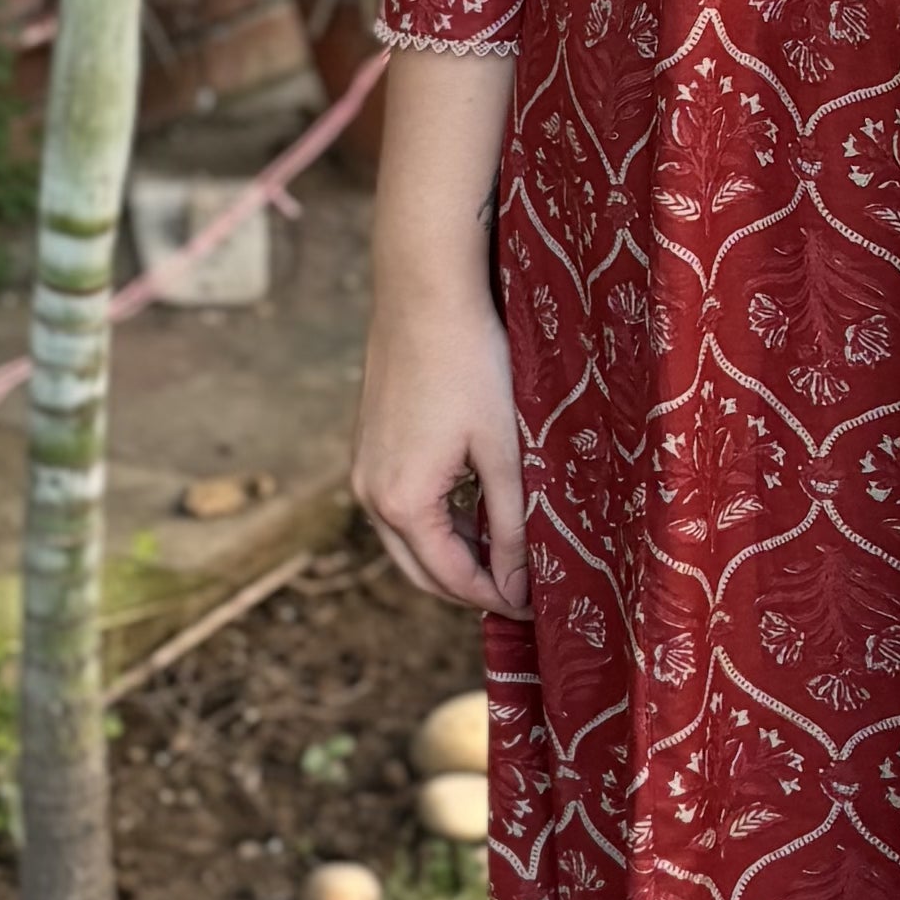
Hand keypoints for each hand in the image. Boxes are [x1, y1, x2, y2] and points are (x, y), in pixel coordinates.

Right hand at [355, 270, 529, 613]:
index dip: (496, 598)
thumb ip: (508, 526)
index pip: (451, 579)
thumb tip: (516, 585)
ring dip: (453, 554)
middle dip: (470, 587)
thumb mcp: (502, 452)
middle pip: (421, 570)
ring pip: (409, 540)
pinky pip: (400, 506)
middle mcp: (370, 494)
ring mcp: (363, 469)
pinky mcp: (367, 446)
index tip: (536, 606)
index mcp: (403, 503)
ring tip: (508, 553)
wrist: (424, 294)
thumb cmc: (471, 365)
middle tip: (522, 590)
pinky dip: (437, 522)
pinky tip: (477, 508)